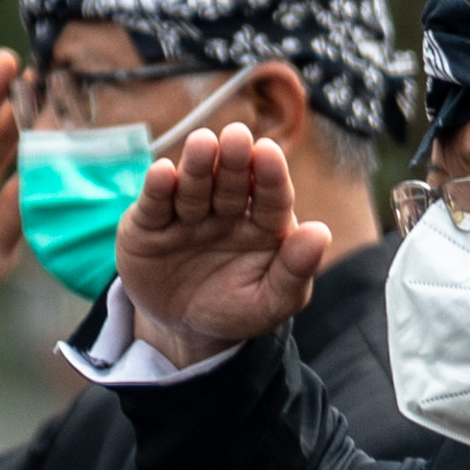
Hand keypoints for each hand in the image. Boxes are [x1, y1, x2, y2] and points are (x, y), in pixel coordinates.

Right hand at [115, 123, 329, 366]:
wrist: (184, 332)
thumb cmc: (236, 310)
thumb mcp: (272, 302)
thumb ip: (295, 270)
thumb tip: (321, 232)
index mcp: (262, 224)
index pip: (271, 196)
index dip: (270, 175)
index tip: (268, 153)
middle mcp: (225, 211)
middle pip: (230, 182)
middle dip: (233, 160)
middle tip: (236, 136)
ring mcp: (186, 215)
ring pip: (193, 187)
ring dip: (197, 165)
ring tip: (202, 144)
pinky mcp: (148, 225)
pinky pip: (154, 204)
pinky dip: (157, 188)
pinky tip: (163, 173)